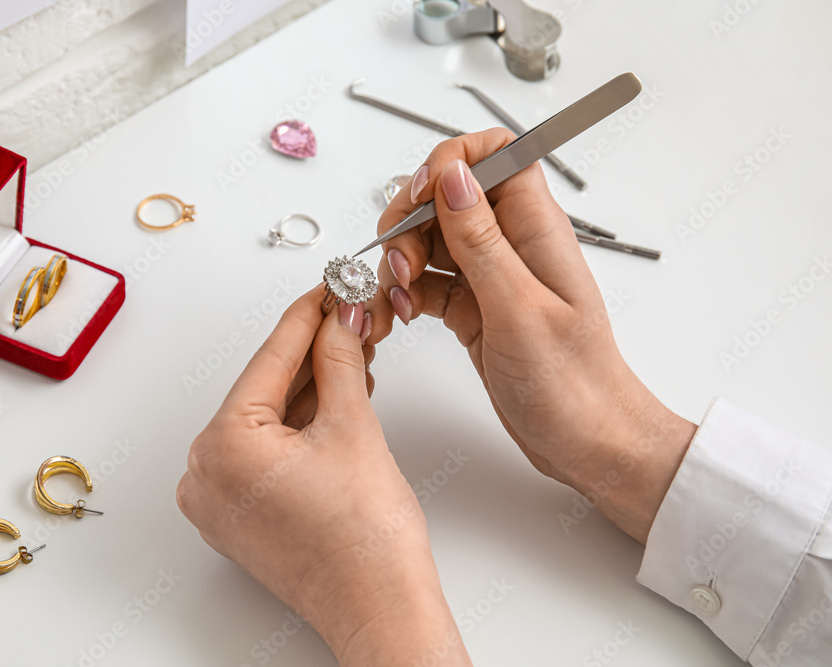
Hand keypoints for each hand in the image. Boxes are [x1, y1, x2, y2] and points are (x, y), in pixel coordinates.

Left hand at [177, 286, 471, 665]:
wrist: (379, 608)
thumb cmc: (364, 543)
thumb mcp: (353, 427)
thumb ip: (341, 362)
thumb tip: (339, 320)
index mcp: (221, 446)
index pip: (270, 360)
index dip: (308, 316)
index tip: (327, 288)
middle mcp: (204, 474)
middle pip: (266, 390)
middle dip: (312, 355)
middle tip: (347, 317)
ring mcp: (217, 500)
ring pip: (266, 421)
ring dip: (310, 390)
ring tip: (352, 356)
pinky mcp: (236, 516)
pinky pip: (263, 452)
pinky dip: (298, 426)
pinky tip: (333, 399)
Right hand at [365, 128, 695, 541]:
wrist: (586, 440)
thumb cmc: (573, 383)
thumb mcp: (519, 308)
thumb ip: (481, 240)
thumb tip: (453, 175)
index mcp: (536, 229)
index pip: (497, 155)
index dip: (452, 162)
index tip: (422, 196)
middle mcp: (512, 244)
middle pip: (447, 196)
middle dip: (411, 221)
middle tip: (402, 264)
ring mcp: (490, 275)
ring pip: (429, 239)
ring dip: (401, 262)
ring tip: (399, 299)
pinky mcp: (473, 307)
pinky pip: (426, 282)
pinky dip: (405, 295)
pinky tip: (400, 315)